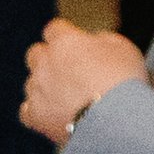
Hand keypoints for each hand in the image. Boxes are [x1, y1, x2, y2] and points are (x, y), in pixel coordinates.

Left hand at [24, 20, 146, 144]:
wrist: (117, 123)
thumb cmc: (125, 84)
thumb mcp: (124, 49)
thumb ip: (103, 40)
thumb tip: (94, 43)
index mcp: (65, 41)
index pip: (54, 29)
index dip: (65, 37)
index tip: (75, 46)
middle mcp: (45, 62)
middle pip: (36, 53)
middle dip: (49, 60)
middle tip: (69, 72)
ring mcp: (37, 90)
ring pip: (32, 83)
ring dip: (45, 88)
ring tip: (67, 101)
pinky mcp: (36, 117)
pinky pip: (28, 112)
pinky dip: (38, 114)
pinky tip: (53, 117)